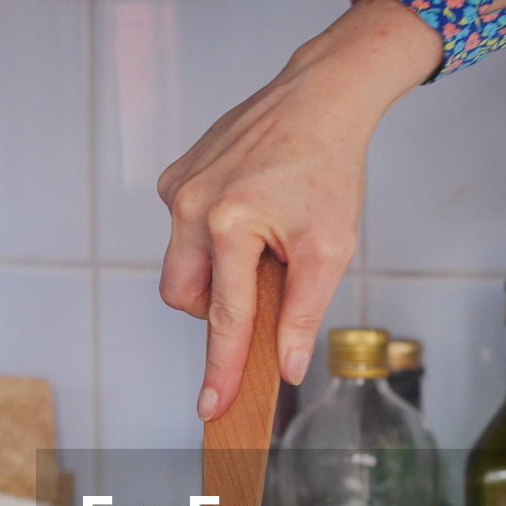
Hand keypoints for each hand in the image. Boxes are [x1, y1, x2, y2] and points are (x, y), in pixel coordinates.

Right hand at [157, 0, 441, 419]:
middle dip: (215, 308)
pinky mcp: (175, 177)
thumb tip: (290, 367)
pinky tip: (245, 213)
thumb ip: (304, 314)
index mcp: (230, 224)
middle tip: (261, 285)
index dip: (222, 369)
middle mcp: (191, 206)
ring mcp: (177, 189)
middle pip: (184, 299)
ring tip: (258, 244)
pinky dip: (209, 240)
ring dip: (214, 273)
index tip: (211, 408)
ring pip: (179, 267)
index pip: (225, 319)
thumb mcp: (330, 248)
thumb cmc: (329, 167)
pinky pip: (180, 233)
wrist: (319, 98)